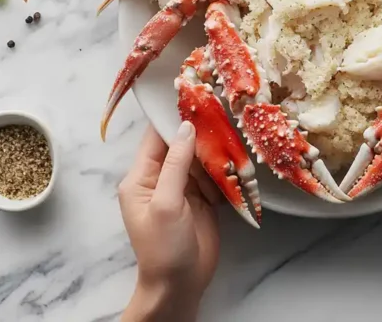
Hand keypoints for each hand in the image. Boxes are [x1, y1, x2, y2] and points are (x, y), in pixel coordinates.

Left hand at [119, 122, 220, 321]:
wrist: (179, 286)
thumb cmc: (163, 248)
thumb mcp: (166, 203)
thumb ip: (176, 164)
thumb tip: (186, 127)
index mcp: (141, 177)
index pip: (155, 138)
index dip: (173, 117)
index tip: (195, 95)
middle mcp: (160, 179)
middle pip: (181, 145)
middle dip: (202, 130)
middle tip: (225, 109)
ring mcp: (183, 189)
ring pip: (201, 159)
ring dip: (217, 149)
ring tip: (237, 128)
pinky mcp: (203, 200)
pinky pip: (215, 176)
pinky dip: (226, 169)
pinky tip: (240, 157)